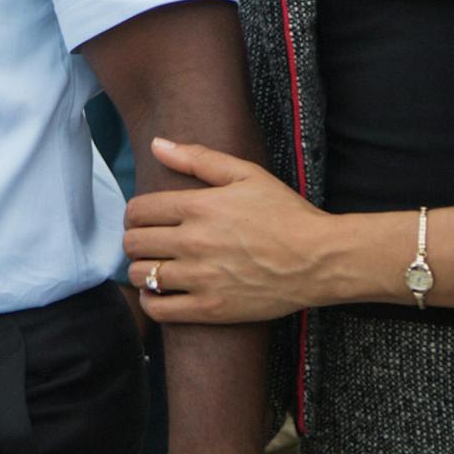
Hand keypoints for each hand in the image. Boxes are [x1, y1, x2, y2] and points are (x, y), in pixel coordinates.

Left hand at [123, 138, 333, 323]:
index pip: (139, 210)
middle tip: (149, 241)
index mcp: (199, 207)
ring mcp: (201, 278)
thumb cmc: (285, 213)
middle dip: (135, 239)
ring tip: (155, 265)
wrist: (319, 259)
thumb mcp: (246, 174)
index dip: (135, 213)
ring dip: (141, 269)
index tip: (145, 218)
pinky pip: (159, 309)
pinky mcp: (210, 308)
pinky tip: (160, 291)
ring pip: (141, 275)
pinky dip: (151, 300)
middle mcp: (194, 242)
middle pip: (134, 242)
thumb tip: (157, 144)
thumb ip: (197, 158)